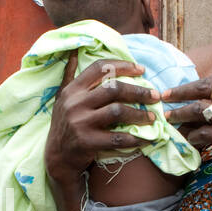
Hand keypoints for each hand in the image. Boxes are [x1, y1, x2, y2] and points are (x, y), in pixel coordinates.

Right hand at [44, 50, 151, 183]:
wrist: (56, 157)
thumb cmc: (64, 125)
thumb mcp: (62, 98)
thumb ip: (70, 76)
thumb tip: (74, 53)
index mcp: (72, 89)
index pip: (100, 68)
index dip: (123, 66)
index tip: (141, 70)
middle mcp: (75, 103)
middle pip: (113, 88)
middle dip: (139, 91)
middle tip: (155, 96)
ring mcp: (80, 122)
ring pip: (117, 111)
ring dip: (139, 114)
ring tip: (152, 117)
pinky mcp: (87, 142)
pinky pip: (117, 138)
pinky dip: (134, 139)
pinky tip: (146, 138)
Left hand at [161, 59, 211, 182]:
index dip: (202, 79)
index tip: (187, 86)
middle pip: (207, 88)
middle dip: (182, 91)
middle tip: (165, 96)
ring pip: (203, 110)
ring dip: (183, 114)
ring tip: (171, 119)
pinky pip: (208, 133)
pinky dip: (195, 136)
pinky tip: (191, 140)